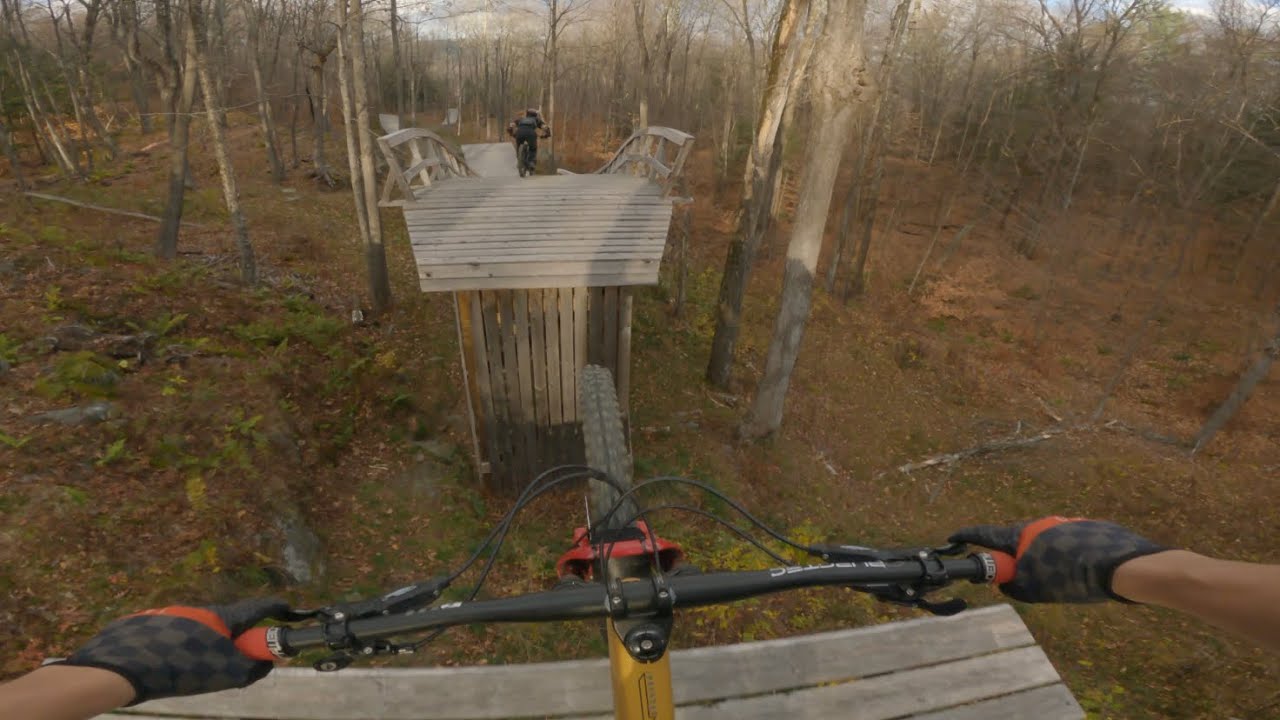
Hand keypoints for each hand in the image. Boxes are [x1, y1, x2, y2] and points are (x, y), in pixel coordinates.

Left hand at [53, 597, 287, 704]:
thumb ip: (254, 667)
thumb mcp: (228, 674)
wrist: (124, 666)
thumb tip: (267, 662)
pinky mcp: (150, 624)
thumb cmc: (184, 668)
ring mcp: (173, 614)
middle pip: (230, 621)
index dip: (278, 610)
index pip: (259, 607)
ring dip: (207, 644)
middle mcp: (200, 610)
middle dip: (237, 638)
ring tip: (196, 669)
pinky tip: (171, 666)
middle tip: (235, 660)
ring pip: (201, 628)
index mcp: (223, 617)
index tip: (290, 613)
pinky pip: (176, 635)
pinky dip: (182, 648)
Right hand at [950, 517, 1167, 602]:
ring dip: (1048, 560)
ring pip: (1048, 544)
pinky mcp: (1091, 529)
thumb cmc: (1071, 577)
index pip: (987, 534)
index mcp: (1023, 534)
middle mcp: (1042, 523)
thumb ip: (1014, 585)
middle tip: (1023, 579)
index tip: (954, 537)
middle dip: (1018, 558)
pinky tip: (1083, 575)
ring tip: (1063, 581)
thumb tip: (1008, 584)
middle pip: (1020, 541)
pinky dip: (1071, 558)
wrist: (1122, 566)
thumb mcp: (1034, 589)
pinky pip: (1072, 545)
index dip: (968, 537)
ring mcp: (1068, 523)